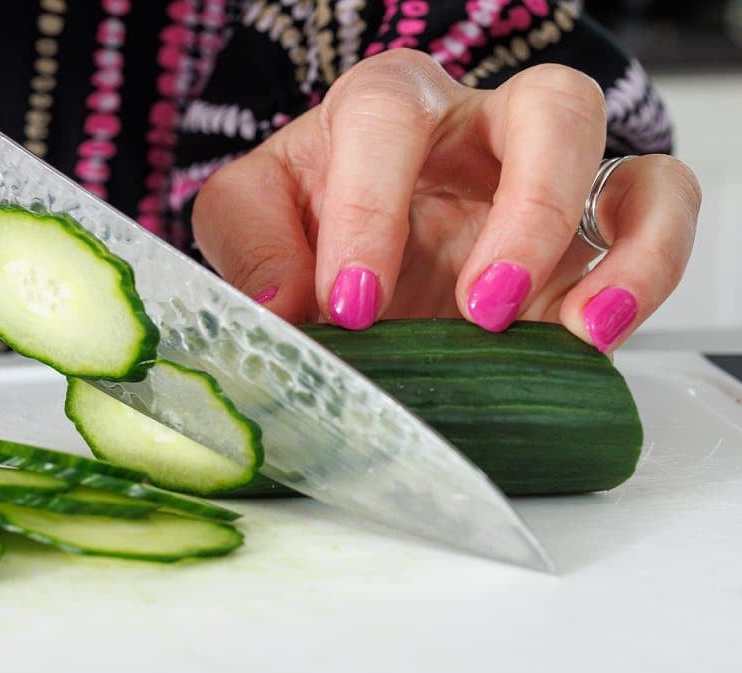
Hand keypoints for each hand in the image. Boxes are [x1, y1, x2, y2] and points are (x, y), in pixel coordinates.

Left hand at [192, 49, 700, 351]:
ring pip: (629, 165)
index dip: (371, 209)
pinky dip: (644, 272)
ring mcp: (547, 180)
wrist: (352, 259)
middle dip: (524, 211)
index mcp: (385, 109)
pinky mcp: (590, 235)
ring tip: (567, 327)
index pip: (389, 120)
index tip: (351, 304)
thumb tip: (282, 303)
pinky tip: (594, 333)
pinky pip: (655, 219)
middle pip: (549, 107)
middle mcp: (481, 130)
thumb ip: (249, 243)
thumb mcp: (250, 219)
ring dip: (615, 246)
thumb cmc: (307, 220)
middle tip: (479, 307)